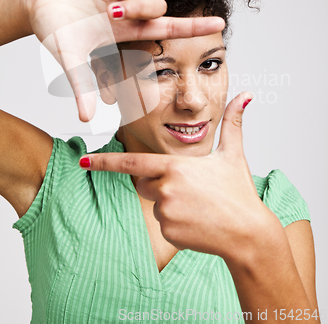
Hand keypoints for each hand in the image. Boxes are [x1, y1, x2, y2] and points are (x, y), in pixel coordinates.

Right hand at [25, 0, 224, 120]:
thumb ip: (81, 84)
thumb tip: (85, 119)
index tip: (222, 25)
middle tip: (109, 12)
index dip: (195, 27)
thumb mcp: (69, 56)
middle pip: (158, 5)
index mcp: (127, 30)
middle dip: (140, 7)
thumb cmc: (53, 30)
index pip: (169, 29)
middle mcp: (130, 7)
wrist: (35, 0)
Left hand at [79, 92, 277, 260]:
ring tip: (199, 207)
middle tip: (191, 189)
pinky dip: (176, 223)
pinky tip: (198, 222)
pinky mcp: (168, 233)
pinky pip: (163, 223)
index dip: (103, 162)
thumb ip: (233, 122)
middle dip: (160, 183)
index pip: (130, 162)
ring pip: (155, 203)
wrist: (248, 234)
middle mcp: (165, 188)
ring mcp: (165, 212)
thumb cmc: (239, 192)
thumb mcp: (233, 154)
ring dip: (171, 203)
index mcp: (174, 166)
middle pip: (145, 182)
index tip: (82, 161)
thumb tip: (246, 95)